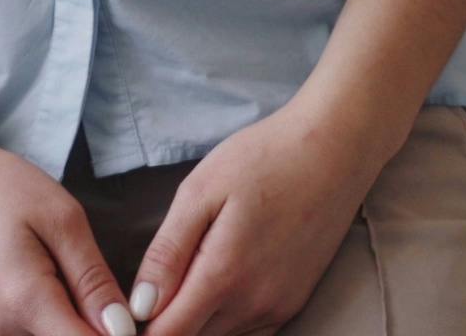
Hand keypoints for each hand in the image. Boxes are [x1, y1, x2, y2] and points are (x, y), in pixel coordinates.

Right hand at [0, 132, 133, 335]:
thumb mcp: (60, 218)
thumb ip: (92, 279)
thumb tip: (122, 329)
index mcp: (25, 303)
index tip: (133, 317)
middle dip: (95, 329)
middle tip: (102, 287)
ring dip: (70, 323)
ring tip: (75, 275)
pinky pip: (23, 334)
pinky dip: (47, 320)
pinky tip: (54, 282)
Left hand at [130, 98, 401, 335]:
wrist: (336, 148)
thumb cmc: (265, 158)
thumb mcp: (201, 191)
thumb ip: (168, 252)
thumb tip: (139, 307)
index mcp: (223, 276)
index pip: (168, 335)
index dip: (141, 328)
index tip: (128, 307)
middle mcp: (254, 304)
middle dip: (168, 320)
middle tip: (157, 283)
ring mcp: (278, 307)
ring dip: (197, 319)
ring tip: (190, 275)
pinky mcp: (294, 302)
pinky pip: (247, 330)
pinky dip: (225, 318)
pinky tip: (221, 283)